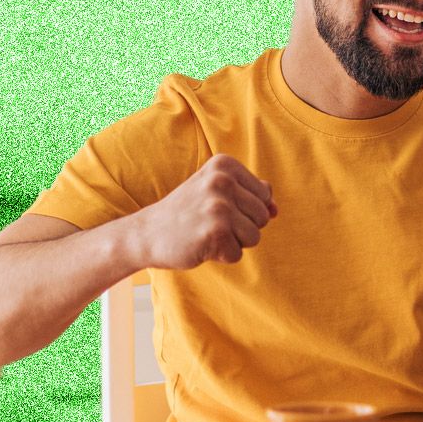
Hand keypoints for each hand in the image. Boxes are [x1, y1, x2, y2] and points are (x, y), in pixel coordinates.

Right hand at [134, 154, 277, 268]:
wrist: (146, 234)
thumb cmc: (188, 213)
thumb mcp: (216, 191)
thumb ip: (250, 194)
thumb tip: (275, 209)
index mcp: (225, 165)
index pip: (264, 195)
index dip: (245, 209)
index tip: (216, 207)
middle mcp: (222, 181)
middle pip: (263, 217)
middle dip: (242, 227)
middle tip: (210, 223)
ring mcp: (218, 206)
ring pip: (255, 236)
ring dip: (233, 242)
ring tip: (207, 233)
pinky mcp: (215, 233)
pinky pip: (237, 254)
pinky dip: (221, 256)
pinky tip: (200, 244)